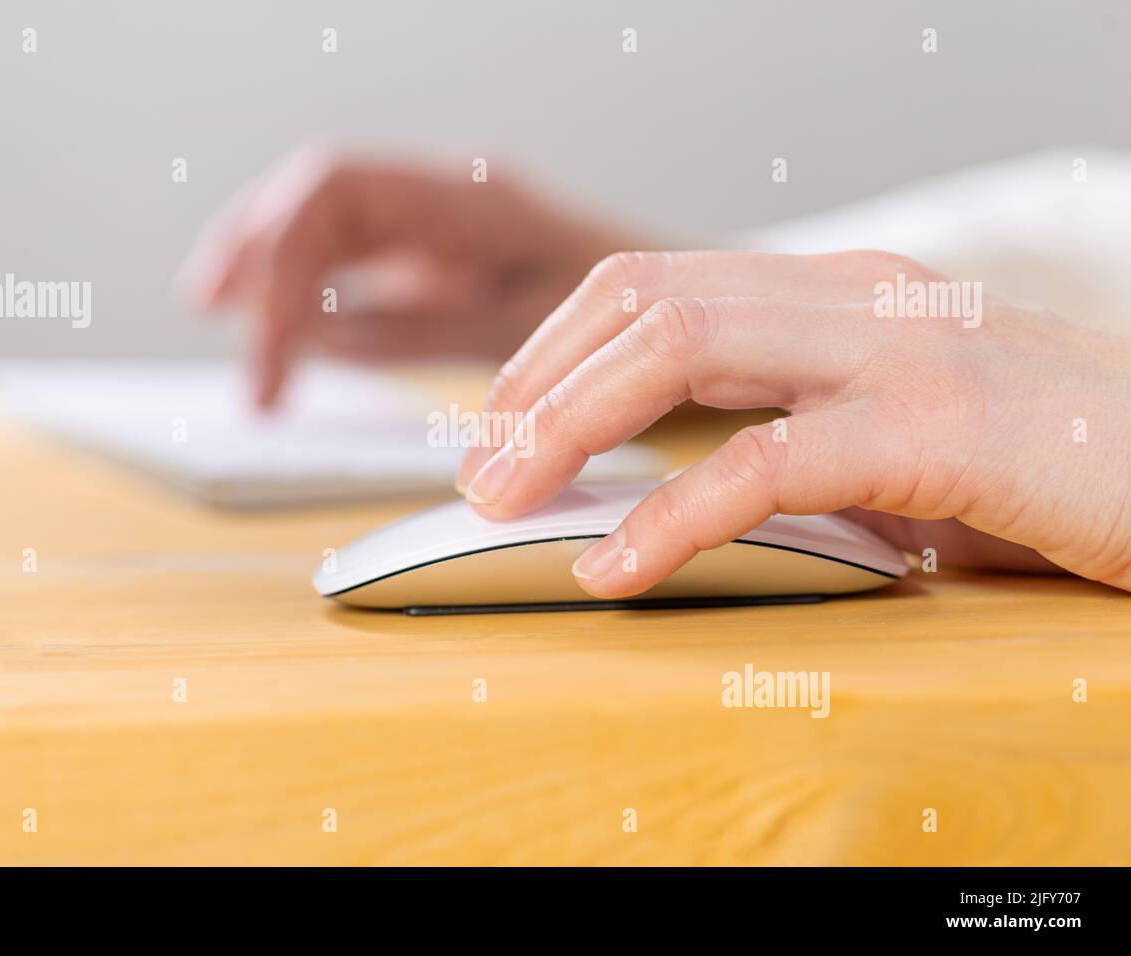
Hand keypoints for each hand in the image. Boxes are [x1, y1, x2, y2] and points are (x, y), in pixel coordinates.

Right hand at [178, 147, 638, 403]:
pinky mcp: (441, 258)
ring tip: (220, 309)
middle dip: (254, 248)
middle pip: (316, 195)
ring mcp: (441, 226)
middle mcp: (444, 199)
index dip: (282, 266)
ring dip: (269, 261)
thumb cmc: (631, 323)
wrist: (685, 312)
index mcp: (467, 201)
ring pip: (327, 221)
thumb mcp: (523, 335)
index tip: (269, 357)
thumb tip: (323, 333)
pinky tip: (287, 325)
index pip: (336, 196)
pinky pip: (358, 257)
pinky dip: (311, 288)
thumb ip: (419, 331)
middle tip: (209, 310)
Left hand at [455, 250, 1130, 594]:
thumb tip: (673, 475)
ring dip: (571, 425)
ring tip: (507, 503)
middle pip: (644, 302)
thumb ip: (793, 420)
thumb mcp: (892, 421)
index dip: (555, 350)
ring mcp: (896, 351)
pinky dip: (672, 515)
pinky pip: (769, 461)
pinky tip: (617, 568)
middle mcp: (852, 298)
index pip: (652, 286)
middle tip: (479, 472)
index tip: (502, 425)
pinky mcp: (939, 428)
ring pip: (683, 350)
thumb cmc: (1040, 458)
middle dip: (537, 384)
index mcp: (834, 291)